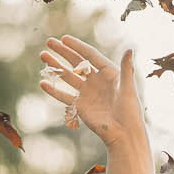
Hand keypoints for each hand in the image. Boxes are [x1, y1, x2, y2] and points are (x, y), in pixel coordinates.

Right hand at [40, 35, 144, 152]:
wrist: (123, 134)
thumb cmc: (130, 112)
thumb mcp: (128, 88)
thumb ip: (127, 68)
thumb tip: (129, 48)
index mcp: (108, 73)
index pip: (90, 55)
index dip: (77, 46)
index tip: (64, 38)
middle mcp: (96, 80)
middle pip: (76, 62)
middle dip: (62, 52)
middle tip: (49, 42)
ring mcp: (87, 93)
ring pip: (68, 76)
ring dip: (55, 66)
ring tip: (43, 56)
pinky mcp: (80, 106)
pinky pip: (64, 96)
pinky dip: (54, 90)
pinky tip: (43, 83)